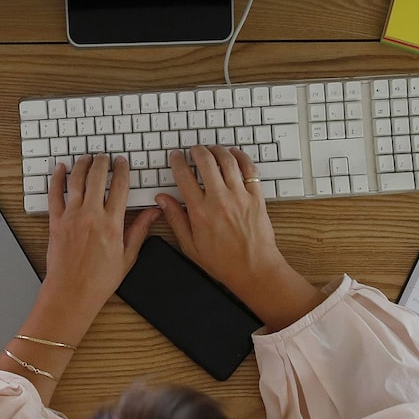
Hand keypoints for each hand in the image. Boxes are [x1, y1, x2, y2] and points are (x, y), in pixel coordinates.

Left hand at [42, 154, 159, 331]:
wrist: (71, 293)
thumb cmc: (99, 280)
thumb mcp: (128, 256)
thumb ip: (139, 230)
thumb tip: (153, 212)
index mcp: (112, 224)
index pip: (120, 187)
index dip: (122, 170)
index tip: (122, 163)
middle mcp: (91, 216)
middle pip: (98, 178)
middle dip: (102, 162)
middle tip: (105, 157)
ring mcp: (72, 217)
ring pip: (77, 181)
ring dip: (82, 165)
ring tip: (86, 158)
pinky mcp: (55, 222)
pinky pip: (54, 194)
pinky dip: (56, 178)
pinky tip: (59, 169)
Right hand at [156, 146, 322, 330]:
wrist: (254, 269)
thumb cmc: (223, 262)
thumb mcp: (190, 245)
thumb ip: (175, 219)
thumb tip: (162, 200)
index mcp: (200, 211)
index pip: (184, 176)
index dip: (177, 161)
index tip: (176, 157)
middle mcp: (219, 200)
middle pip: (206, 161)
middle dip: (197, 150)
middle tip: (194, 149)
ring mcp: (240, 196)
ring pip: (227, 161)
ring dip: (217, 150)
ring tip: (212, 149)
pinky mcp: (256, 197)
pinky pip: (249, 169)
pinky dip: (241, 157)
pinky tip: (235, 155)